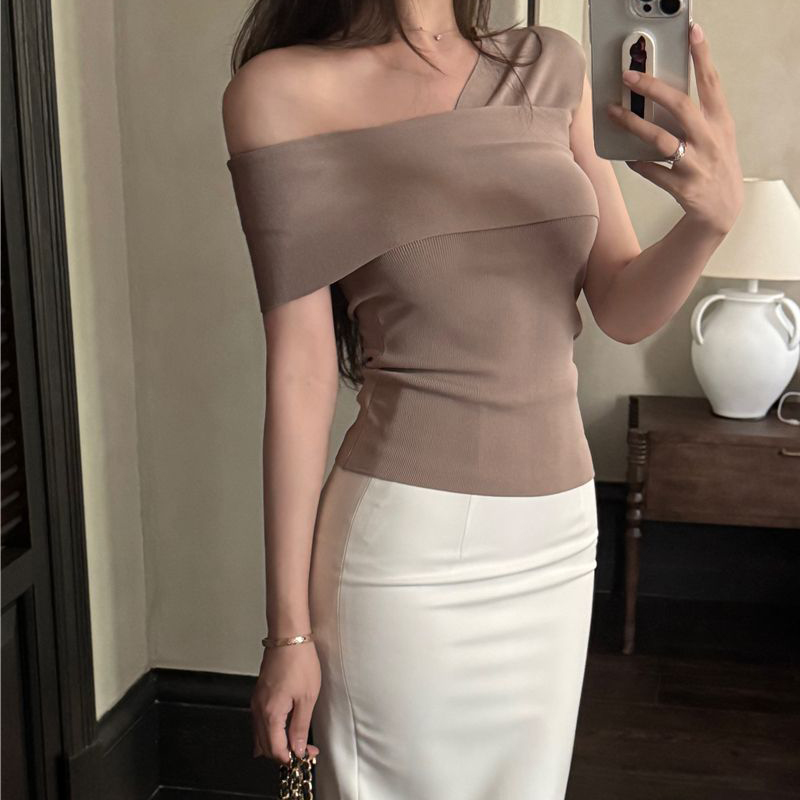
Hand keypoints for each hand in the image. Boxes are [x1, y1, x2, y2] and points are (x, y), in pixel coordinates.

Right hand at [250, 642, 321, 764]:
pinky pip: (259, 722)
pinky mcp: (259, 695)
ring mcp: (256, 702)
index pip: (276, 750)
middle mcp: (258, 710)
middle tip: (304, 751)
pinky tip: (282, 730)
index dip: (292, 758)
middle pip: (265, 747)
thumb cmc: (299, 662)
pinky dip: (270, 732)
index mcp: (270, 714)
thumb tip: (298, 748)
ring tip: (295, 742)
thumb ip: (300, 727)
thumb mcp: (307, 698)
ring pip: (260, 736)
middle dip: (283, 754)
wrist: (288, 637)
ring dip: (276, 744)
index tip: (308, 754)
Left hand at [605, 20, 743, 235]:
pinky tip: (627, 156)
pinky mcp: (683, 188)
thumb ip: (697, 114)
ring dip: (634, 125)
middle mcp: (710, 140)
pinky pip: (653, 172)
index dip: (702, 56)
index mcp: (720, 121)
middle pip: (680, 107)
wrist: (723, 209)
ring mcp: (696, 164)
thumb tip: (659, 92)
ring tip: (613, 114)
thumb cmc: (714, 164)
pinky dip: (638, 163)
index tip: (692, 32)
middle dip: (653, 88)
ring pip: (661, 140)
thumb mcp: (716, 134)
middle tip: (629, 76)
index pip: (712, 82)